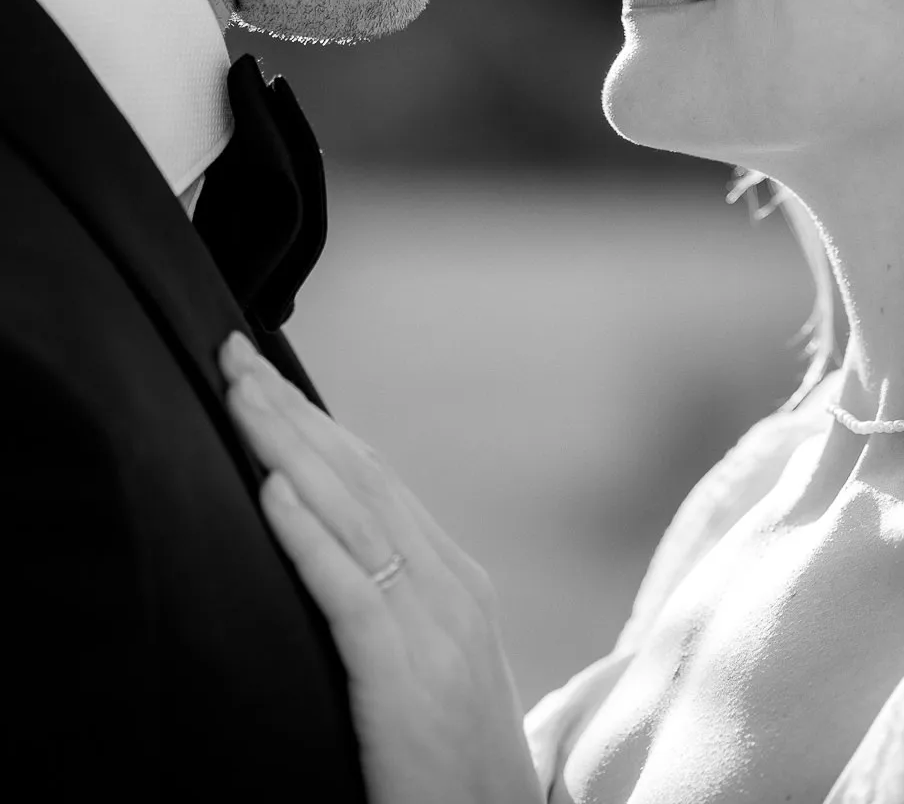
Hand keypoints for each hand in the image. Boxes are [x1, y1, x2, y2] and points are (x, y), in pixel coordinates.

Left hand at [219, 333, 542, 803]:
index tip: (261, 377)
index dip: (314, 422)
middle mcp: (449, 585)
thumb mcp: (432, 668)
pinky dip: (305, 533)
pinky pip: (346, 590)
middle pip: (359, 476)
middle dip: (290, 411)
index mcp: (455, 579)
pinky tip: (269, 491)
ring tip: (236, 396)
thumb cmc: (456, 769)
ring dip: (285, 446)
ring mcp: (433, 626)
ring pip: (349, 513)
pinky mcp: (404, 677)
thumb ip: (395, 607)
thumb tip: (335, 554)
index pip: (373, 477)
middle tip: (232, 355)